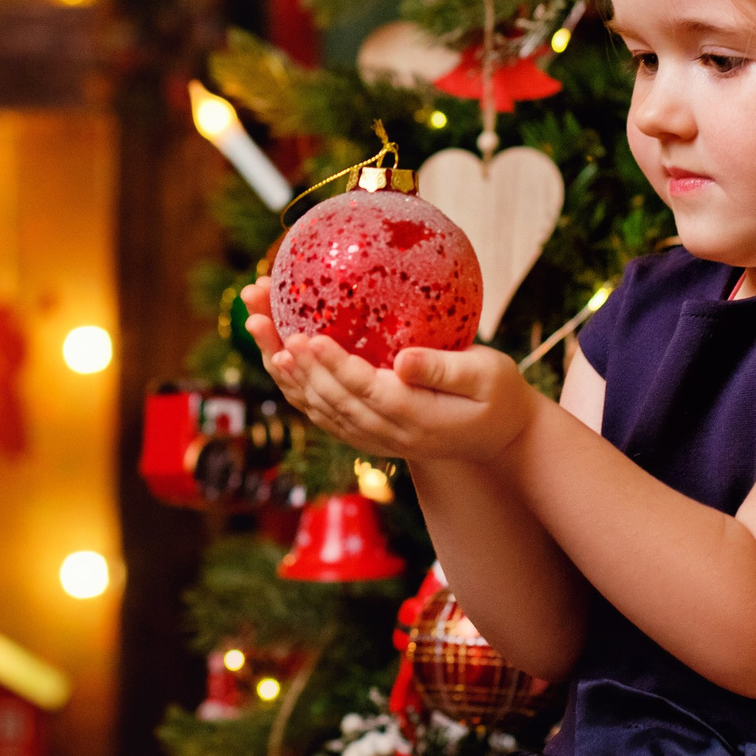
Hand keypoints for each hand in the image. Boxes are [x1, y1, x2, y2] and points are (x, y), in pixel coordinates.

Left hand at [239, 280, 538, 463]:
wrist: (500, 438)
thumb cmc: (498, 395)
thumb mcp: (486, 376)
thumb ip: (445, 368)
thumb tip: (402, 361)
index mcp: (416, 417)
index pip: (364, 391)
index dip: (331, 366)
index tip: (305, 336)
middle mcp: (387, 434)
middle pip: (327, 399)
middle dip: (290, 357)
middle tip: (259, 316)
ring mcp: (373, 437)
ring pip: (315, 407)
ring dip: (281, 368)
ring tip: (255, 324)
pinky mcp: (366, 432)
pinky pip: (321, 412)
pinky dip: (294, 384)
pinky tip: (275, 353)